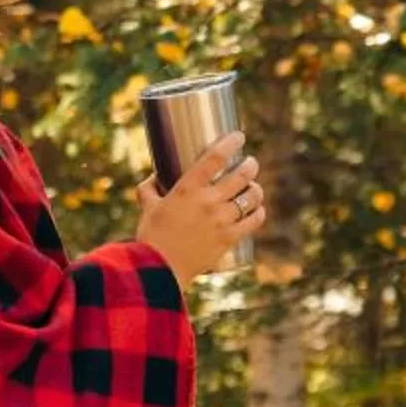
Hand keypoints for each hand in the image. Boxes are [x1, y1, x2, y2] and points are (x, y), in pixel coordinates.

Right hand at [134, 131, 264, 287]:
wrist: (160, 270)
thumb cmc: (151, 237)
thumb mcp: (147, 207)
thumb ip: (149, 189)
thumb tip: (153, 177)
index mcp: (187, 188)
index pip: (215, 157)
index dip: (231, 142)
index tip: (239, 136)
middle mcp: (208, 200)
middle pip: (241, 175)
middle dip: (250, 165)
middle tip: (250, 164)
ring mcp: (221, 220)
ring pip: (250, 196)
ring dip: (256, 188)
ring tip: (254, 187)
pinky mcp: (229, 238)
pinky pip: (253, 221)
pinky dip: (258, 212)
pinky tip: (258, 209)